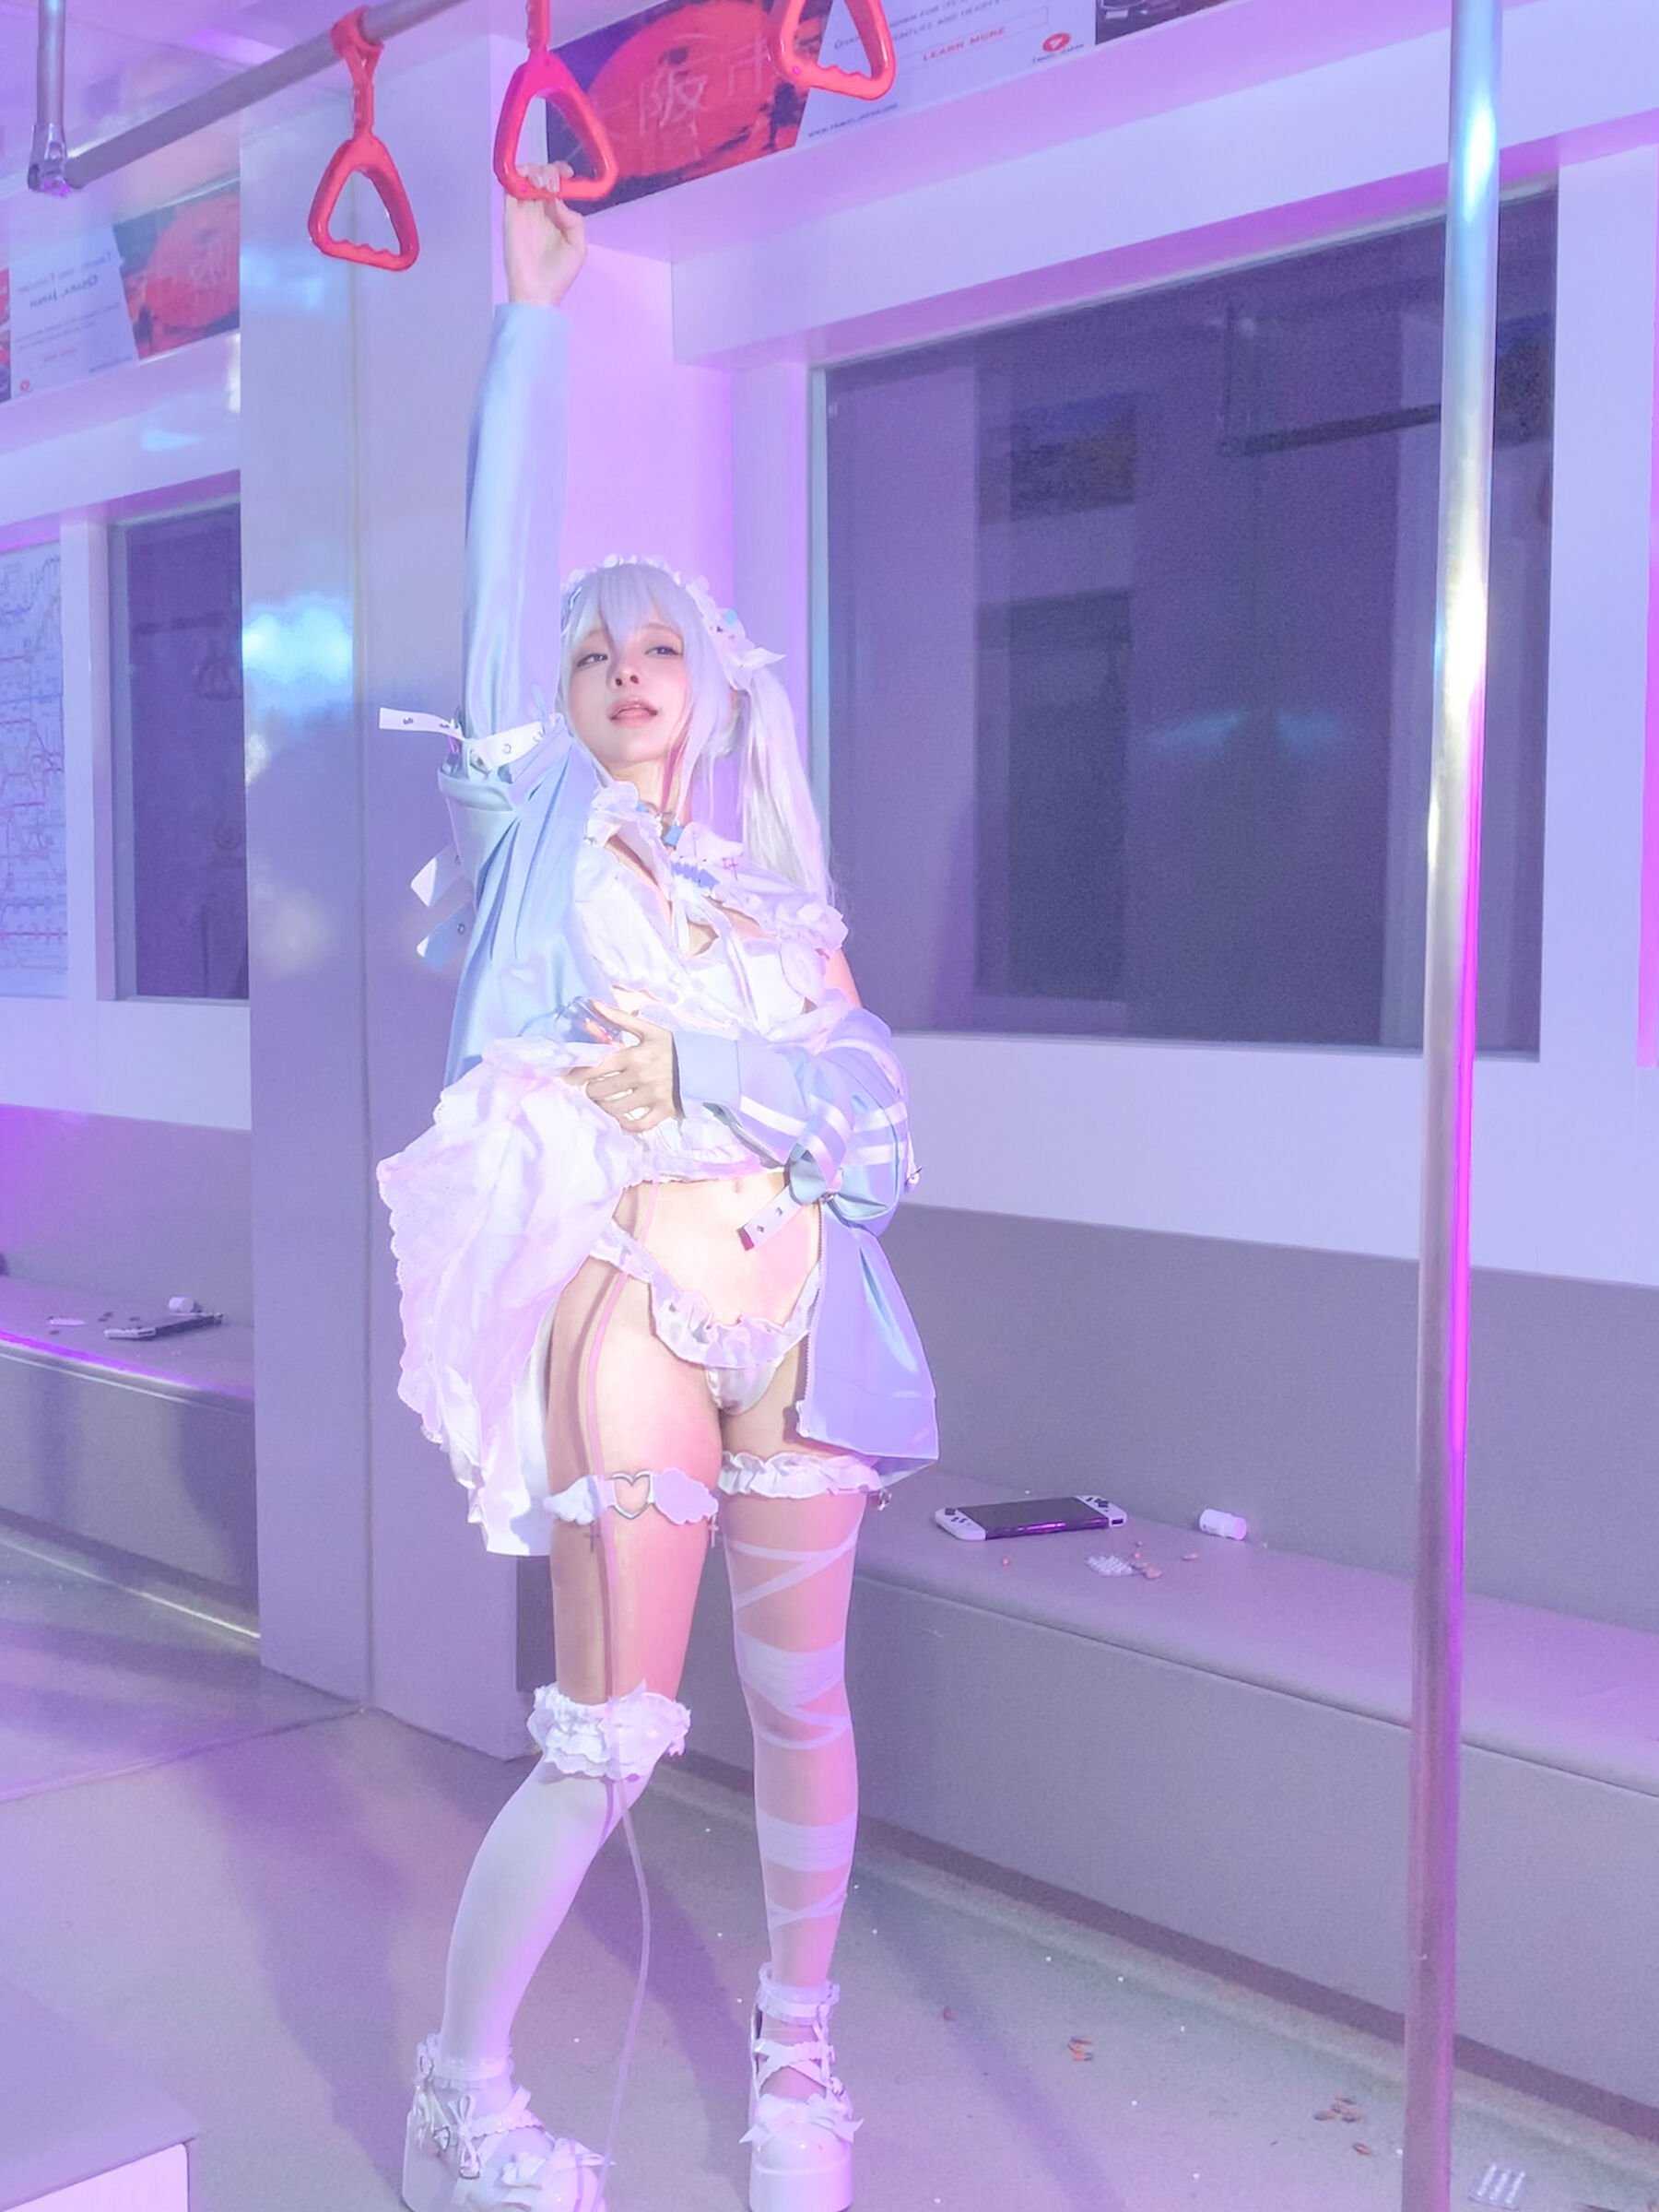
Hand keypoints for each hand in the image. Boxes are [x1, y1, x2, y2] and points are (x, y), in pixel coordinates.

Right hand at [503, 161, 586, 307]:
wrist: (536, 293)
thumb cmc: (558, 275)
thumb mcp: (578, 248)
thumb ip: (574, 222)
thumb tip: (559, 202)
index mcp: (556, 215)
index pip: (557, 184)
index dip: (561, 173)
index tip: (566, 174)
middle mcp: (539, 210)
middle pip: (541, 175)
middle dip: (549, 171)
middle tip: (553, 185)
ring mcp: (524, 211)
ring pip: (525, 177)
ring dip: (533, 172)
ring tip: (542, 185)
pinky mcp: (510, 215)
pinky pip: (509, 188)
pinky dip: (516, 177)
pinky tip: (528, 183)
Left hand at [560, 996, 678, 1132]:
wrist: (707, 1063)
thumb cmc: (674, 1046)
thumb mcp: (649, 1029)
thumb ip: (620, 1018)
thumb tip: (594, 1004)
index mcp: (634, 1055)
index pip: (596, 1066)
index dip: (578, 1073)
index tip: (571, 1077)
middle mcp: (640, 1076)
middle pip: (600, 1091)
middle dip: (591, 1090)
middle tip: (593, 1089)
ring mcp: (652, 1096)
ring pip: (615, 1109)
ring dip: (604, 1107)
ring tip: (604, 1102)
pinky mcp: (664, 1111)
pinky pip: (638, 1124)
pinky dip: (626, 1125)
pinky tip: (621, 1120)